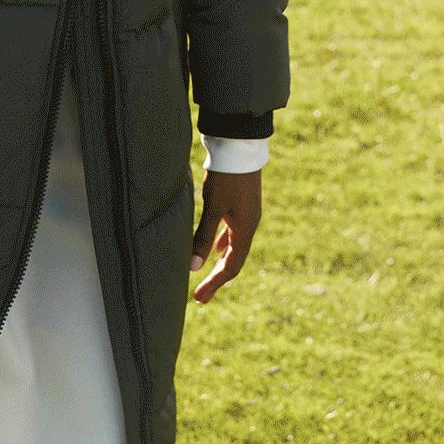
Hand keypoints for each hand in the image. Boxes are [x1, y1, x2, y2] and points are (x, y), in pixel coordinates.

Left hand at [189, 168, 261, 303]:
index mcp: (245, 229)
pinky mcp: (241, 202)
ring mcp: (247, 213)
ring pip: (234, 245)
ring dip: (220, 261)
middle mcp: (249, 224)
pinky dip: (224, 242)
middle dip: (217, 277)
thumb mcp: (213, 206)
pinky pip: (234, 231)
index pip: (232, 266)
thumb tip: (194, 267)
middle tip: (201, 295)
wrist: (240, 144)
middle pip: (235, 259)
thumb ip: (203, 236)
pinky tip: (216, 244)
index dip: (215, 283)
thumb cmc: (226, 176)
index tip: (199, 298)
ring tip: (207, 274)